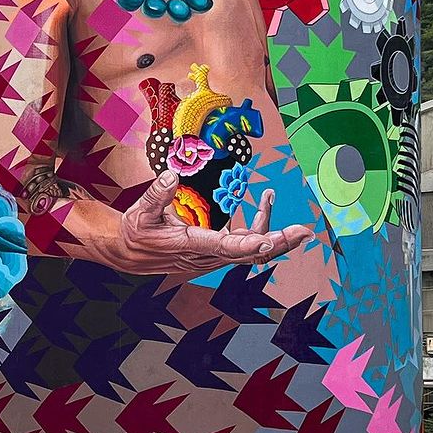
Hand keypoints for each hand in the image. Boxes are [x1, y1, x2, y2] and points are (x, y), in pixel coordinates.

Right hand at [96, 172, 311, 275]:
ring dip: (270, 229)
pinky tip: (263, 205)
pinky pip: (244, 246)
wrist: (128, 255)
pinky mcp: (215, 255)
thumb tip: (173, 175)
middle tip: (305, 231)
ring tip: (270, 195)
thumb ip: (156, 194)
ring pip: (251, 250)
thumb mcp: (139, 212)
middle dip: (279, 242)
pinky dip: (258, 228)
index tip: (270, 240)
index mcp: (190, 245)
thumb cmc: (136, 232)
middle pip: (250, 254)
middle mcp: (206, 257)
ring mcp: (213, 258)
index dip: (249, 243)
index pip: (225, 247)